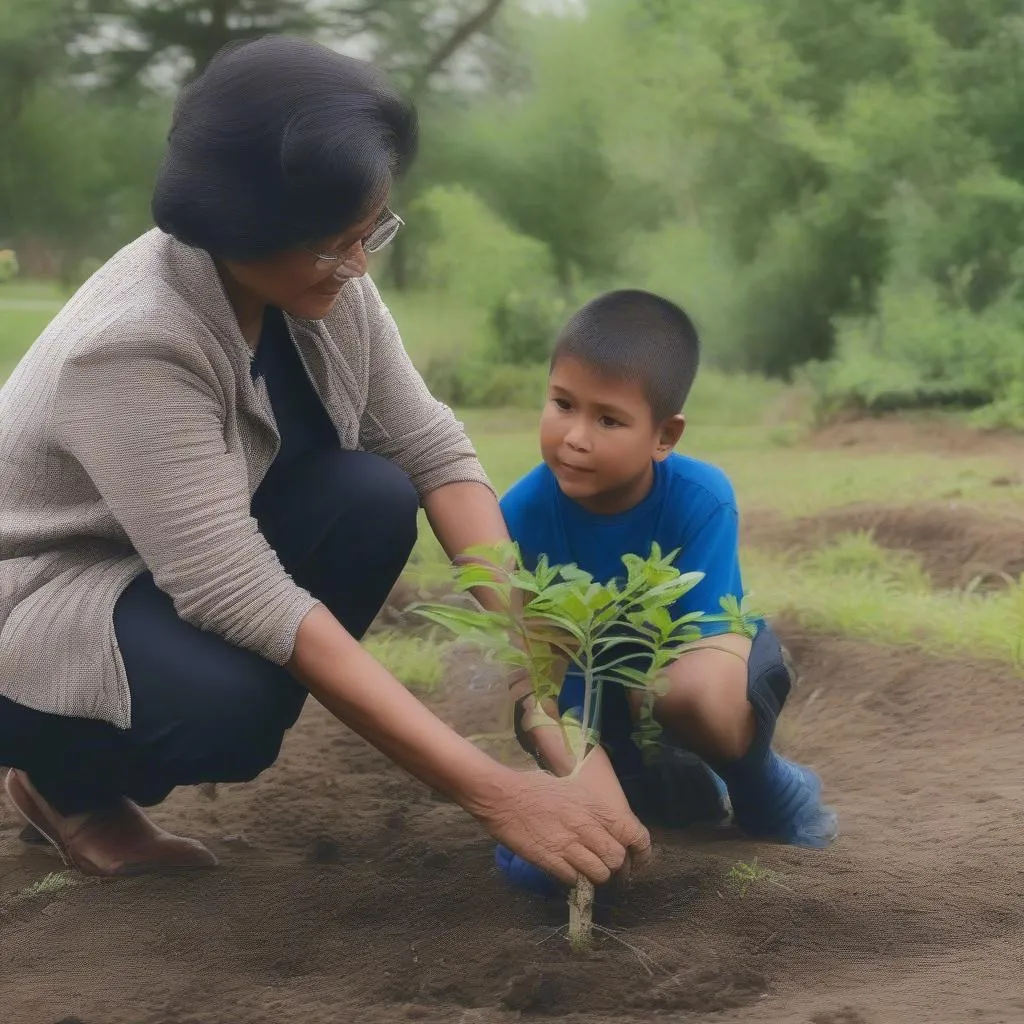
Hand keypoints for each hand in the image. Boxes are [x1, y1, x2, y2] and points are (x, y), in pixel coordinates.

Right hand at [468, 768, 650, 887]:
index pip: (634, 833)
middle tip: (606, 869)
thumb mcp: (571, 788)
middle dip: (615, 867)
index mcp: (594, 806)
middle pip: (617, 859)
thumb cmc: (534, 787)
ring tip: (587, 872)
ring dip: (596, 876)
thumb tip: (604, 826)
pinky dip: (574, 881)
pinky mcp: (550, 860)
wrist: (502, 795)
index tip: (636, 859)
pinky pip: (574, 880)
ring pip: (600, 874)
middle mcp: (586, 826)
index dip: (641, 851)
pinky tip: (567, 872)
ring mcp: (568, 844)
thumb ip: (591, 809)